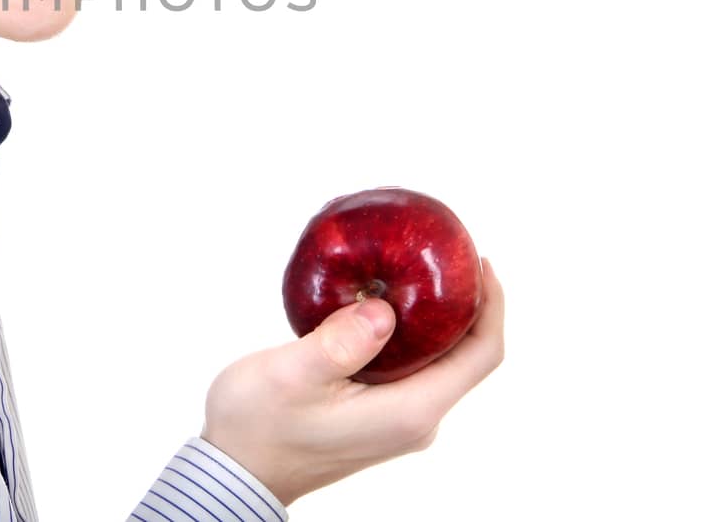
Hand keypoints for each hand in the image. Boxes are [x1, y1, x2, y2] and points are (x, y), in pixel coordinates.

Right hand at [200, 258, 504, 506]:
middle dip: (467, 305)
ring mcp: (398, 420)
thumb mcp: (292, 375)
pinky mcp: (378, 416)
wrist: (234, 471)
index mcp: (408, 411)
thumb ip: (341, 342)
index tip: (479, 261)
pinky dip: (411, 333)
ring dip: (438, 318)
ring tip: (415, 270)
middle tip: (445, 255)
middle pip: (467, 357)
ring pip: (440, 361)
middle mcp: (415, 420)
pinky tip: (381, 304)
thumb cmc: (257, 427)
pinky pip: (412, 368)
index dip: (492, 306)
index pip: (480, 356)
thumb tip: (383, 309)